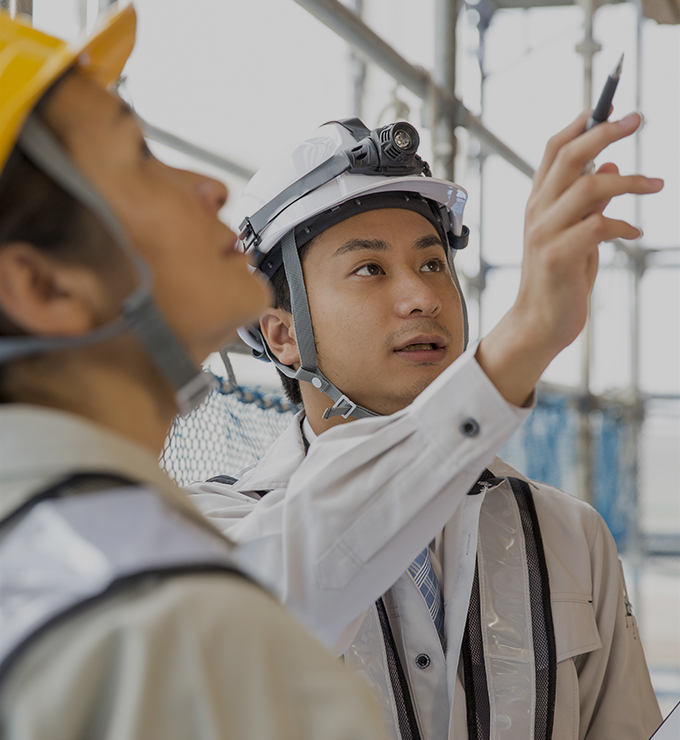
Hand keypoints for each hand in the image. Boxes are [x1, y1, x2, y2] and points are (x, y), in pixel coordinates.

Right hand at [476, 111, 662, 406]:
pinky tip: (636, 233)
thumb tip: (610, 167)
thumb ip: (588, 202)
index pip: (554, 150)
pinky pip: (599, 226)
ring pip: (587, 186)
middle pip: (568, 156)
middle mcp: (537, 212)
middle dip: (605, 132)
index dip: (581, 123)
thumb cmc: (560, 278)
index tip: (610, 105)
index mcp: (539, 202)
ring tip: (657, 184)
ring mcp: (544, 233)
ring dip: (629, 181)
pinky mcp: (558, 256)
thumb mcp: (575, 233)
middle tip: (639, 119)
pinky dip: (623, 225)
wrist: (541, 322)